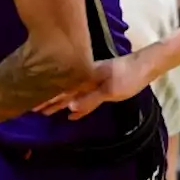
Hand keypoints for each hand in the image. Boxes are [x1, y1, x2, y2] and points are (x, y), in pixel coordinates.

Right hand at [38, 49, 156, 120]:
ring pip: (73, 95)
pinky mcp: (102, 88)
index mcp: (85, 77)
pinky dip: (78, 106)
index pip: (62, 89)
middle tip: (33, 108)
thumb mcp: (110, 89)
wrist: (146, 66)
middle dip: (49, 100)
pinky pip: (85, 99)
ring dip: (60, 103)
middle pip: (64, 91)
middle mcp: (86, 78)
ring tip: (46, 111)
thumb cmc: (128, 76)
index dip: (48, 97)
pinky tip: (71, 113)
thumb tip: (70, 107)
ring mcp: (93, 83)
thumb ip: (90, 99)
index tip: (33, 103)